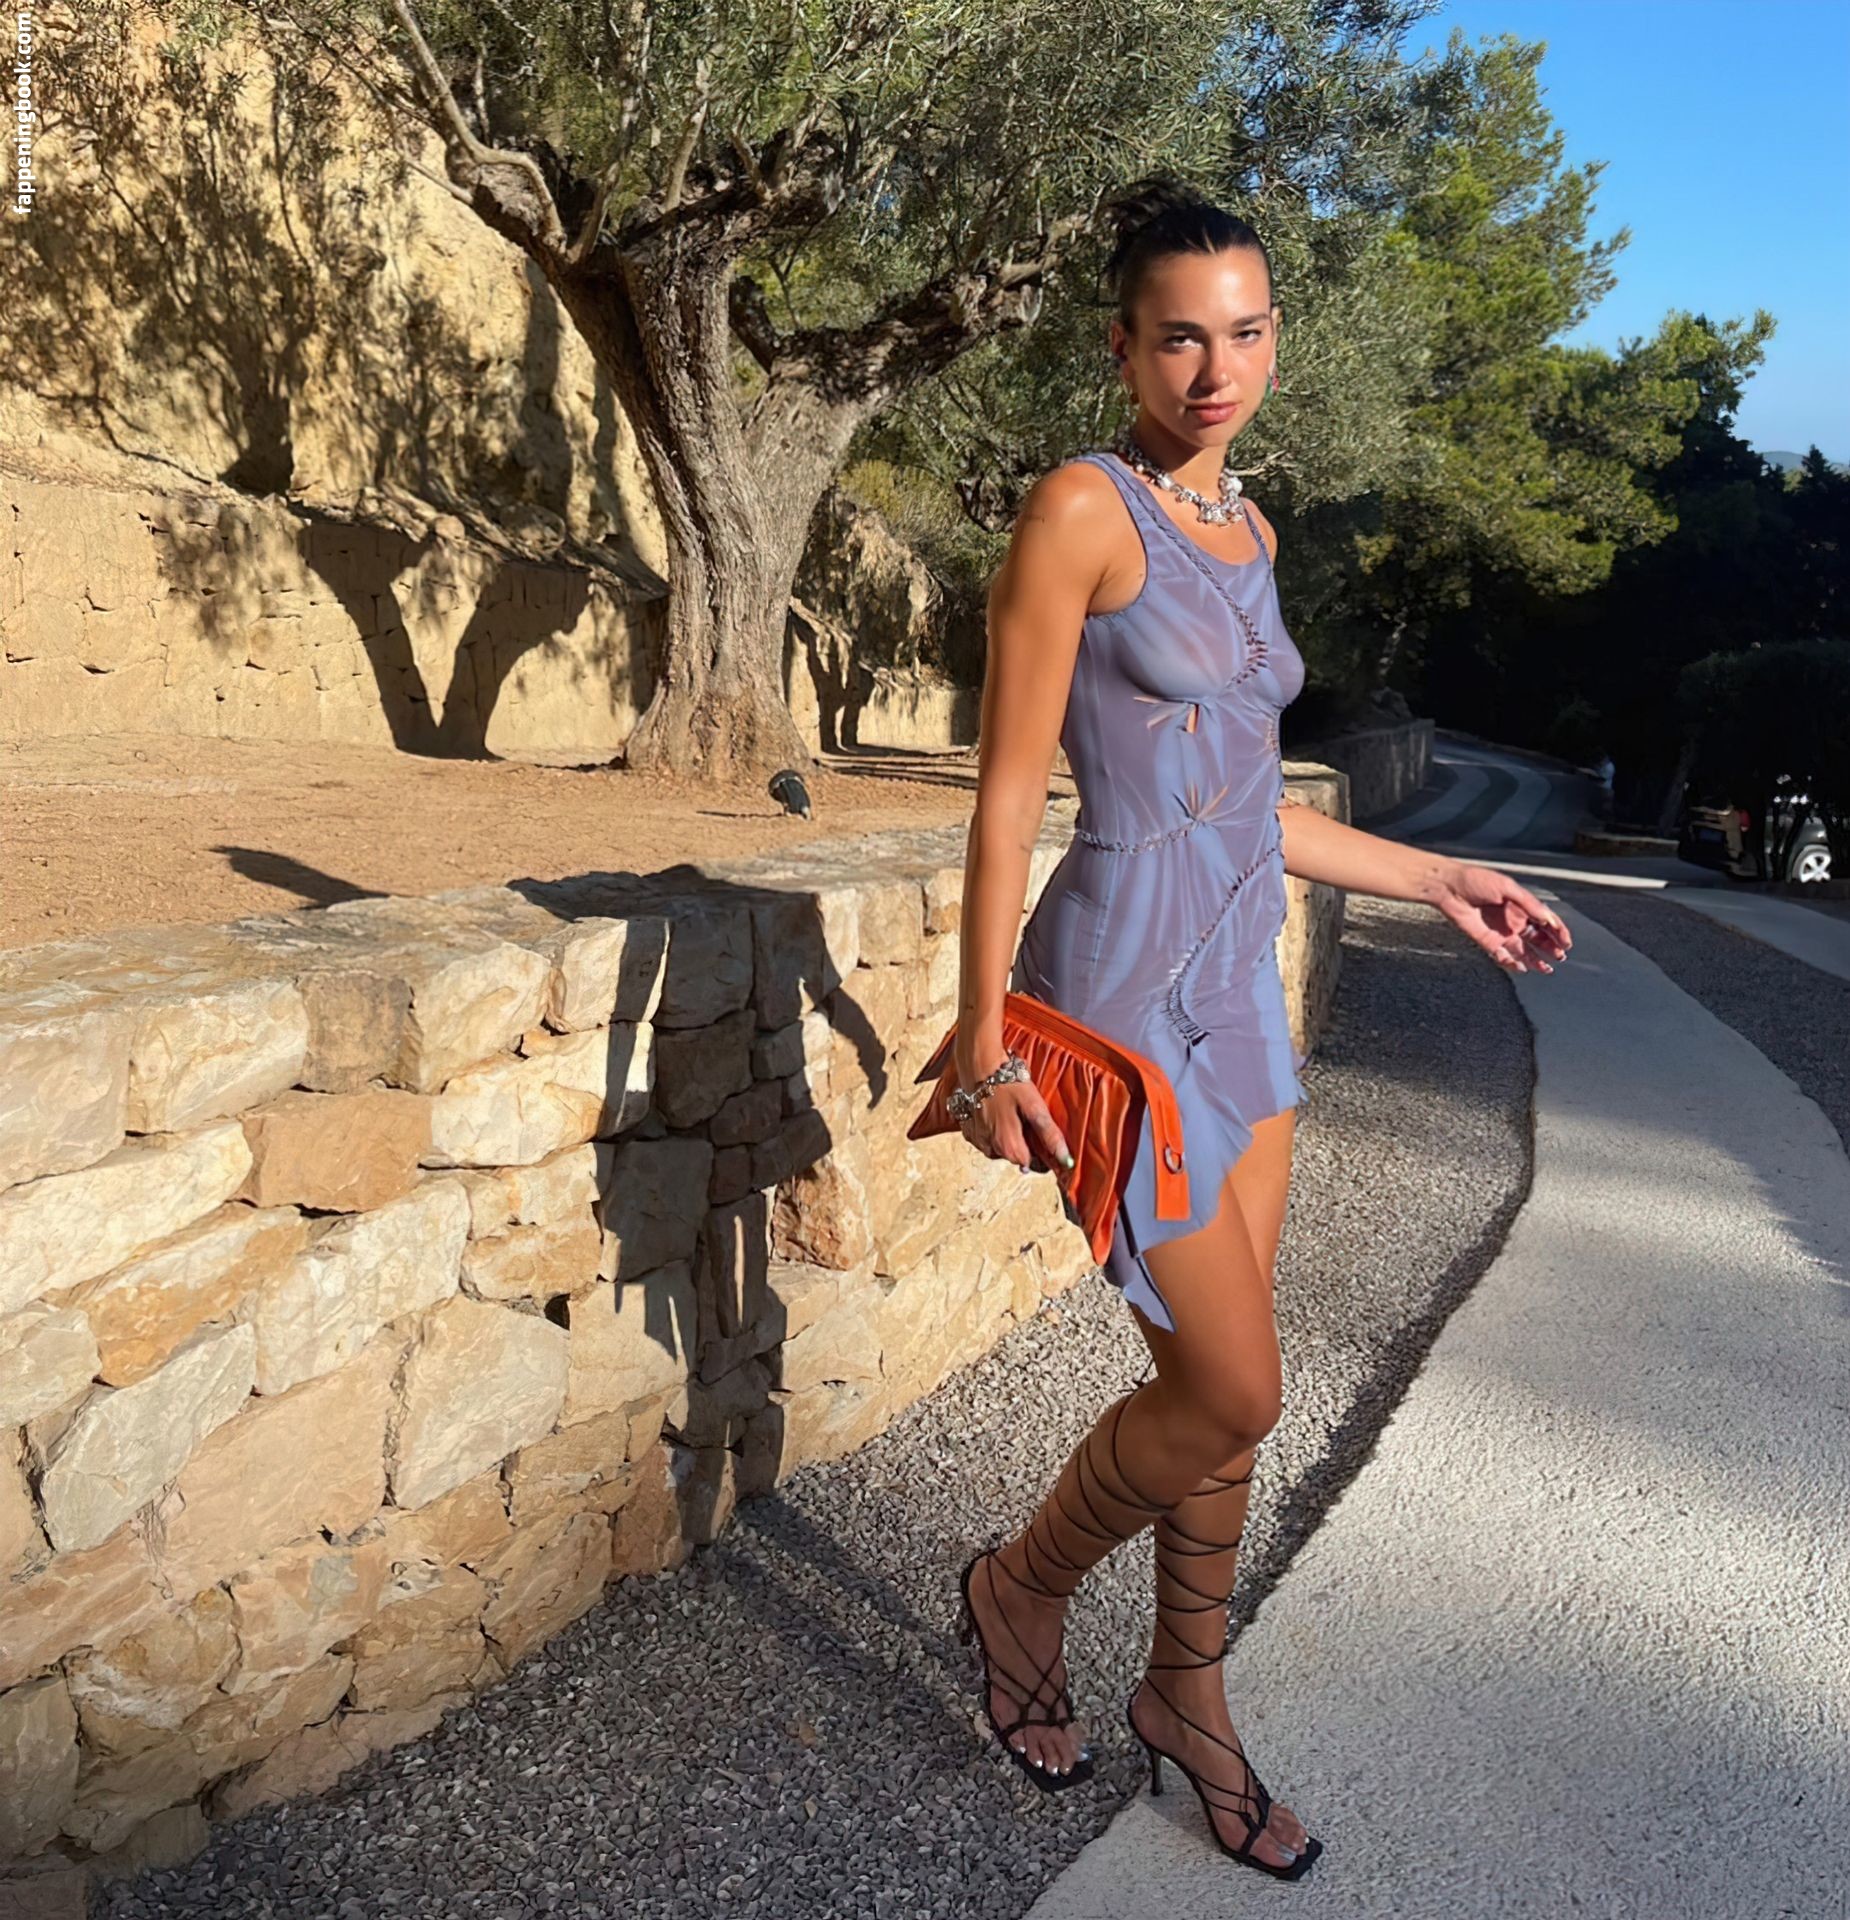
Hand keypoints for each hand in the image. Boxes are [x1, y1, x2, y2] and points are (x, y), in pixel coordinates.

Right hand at [955, 1069, 1073, 1175]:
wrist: (979, 1068)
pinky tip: (1000, 1114)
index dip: (1045, 1155)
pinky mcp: (970, 1132)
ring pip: (1003, 1148)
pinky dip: (996, 1131)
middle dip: (1028, 1144)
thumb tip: (1066, 1160)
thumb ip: (1050, 1135)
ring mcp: (980, 1142)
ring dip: (1012, 1137)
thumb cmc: (1008, 1085)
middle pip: (1018, 1157)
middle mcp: (993, 1151)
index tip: (1048, 1138)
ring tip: (1015, 1114)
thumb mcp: (1035, 1108)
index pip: (1035, 1165)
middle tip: (1030, 1118)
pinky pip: (988, 1139)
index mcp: (1010, 1149)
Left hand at [1433, 863, 1572, 974]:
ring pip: (1523, 951)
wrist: (1449, 887)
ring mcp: (1501, 932)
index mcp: (1522, 906)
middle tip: (1560, 957)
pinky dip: (1512, 963)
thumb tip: (1547, 917)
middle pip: (1538, 939)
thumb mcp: (1507, 888)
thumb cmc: (1477, 880)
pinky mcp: (1487, 941)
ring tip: (1546, 969)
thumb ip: (1528, 903)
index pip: (1546, 921)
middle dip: (1551, 948)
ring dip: (1536, 960)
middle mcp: (1514, 921)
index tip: (1567, 943)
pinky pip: (1502, 956)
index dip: (1559, 932)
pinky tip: (1521, 967)